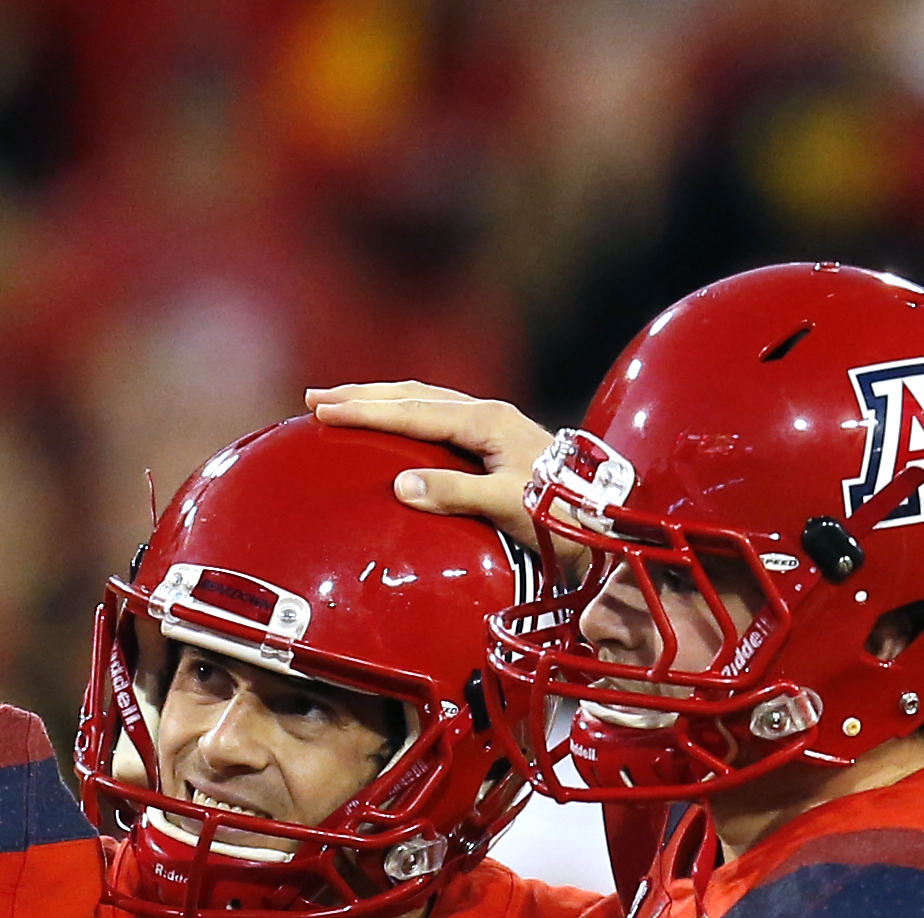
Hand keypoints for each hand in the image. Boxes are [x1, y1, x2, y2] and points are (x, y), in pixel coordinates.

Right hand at [305, 382, 560, 546]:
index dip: (366, 410)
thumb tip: (400, 485)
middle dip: (363, 394)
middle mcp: (487, 414)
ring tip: (341, 404)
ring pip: (423, 402)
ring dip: (380, 401)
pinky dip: (402, 416)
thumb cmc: (563, 512)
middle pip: (413, 395)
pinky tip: (390, 425)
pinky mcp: (492, 441)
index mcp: (487, 422)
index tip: (325, 410)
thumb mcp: (509, 504)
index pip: (414, 411)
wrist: (607, 517)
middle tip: (316, 398)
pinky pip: (435, 418)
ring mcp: (490, 425)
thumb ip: (456, 493)